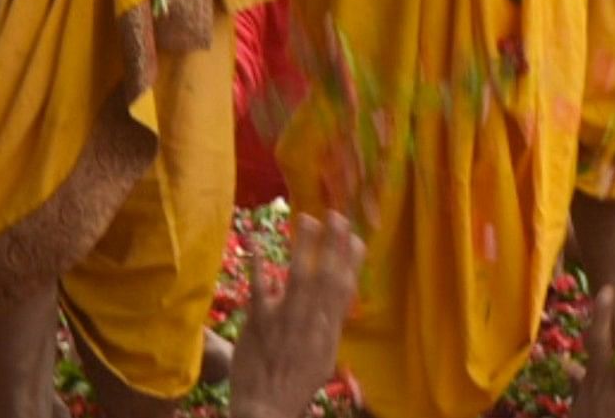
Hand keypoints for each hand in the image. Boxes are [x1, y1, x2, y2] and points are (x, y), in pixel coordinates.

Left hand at [229, 213, 366, 417]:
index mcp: (329, 331)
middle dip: (333, 243)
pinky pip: (260, 289)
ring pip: (299, 276)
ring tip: (305, 218)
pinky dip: (260, 266)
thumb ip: (328, 328)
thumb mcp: (323, 360)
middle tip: (335, 215)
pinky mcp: (259, 322)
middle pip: (326, 275)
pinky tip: (259, 245)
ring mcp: (286, 320)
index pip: (345, 288)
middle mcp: (312, 322)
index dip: (352, 260)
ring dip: (304, 246)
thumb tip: (335, 301)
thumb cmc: (295, 386)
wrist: (266, 409)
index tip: (355, 236)